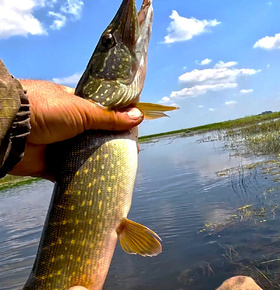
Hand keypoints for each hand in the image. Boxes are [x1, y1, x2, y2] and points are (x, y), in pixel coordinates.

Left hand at [8, 80, 143, 179]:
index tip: (133, 129)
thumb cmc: (45, 110)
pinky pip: (69, 173)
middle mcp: (64, 123)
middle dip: (110, 143)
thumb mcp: (82, 110)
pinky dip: (82, 178)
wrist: (9, 130)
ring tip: (121, 168)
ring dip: (98, 161)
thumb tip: (139, 116)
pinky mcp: (48, 164)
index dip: (116, 119)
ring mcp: (56, 144)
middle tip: (131, 153)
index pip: (99, 110)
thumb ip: (110, 117)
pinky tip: (100, 181)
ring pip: (83, 154)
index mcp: (71, 103)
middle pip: (93, 134)